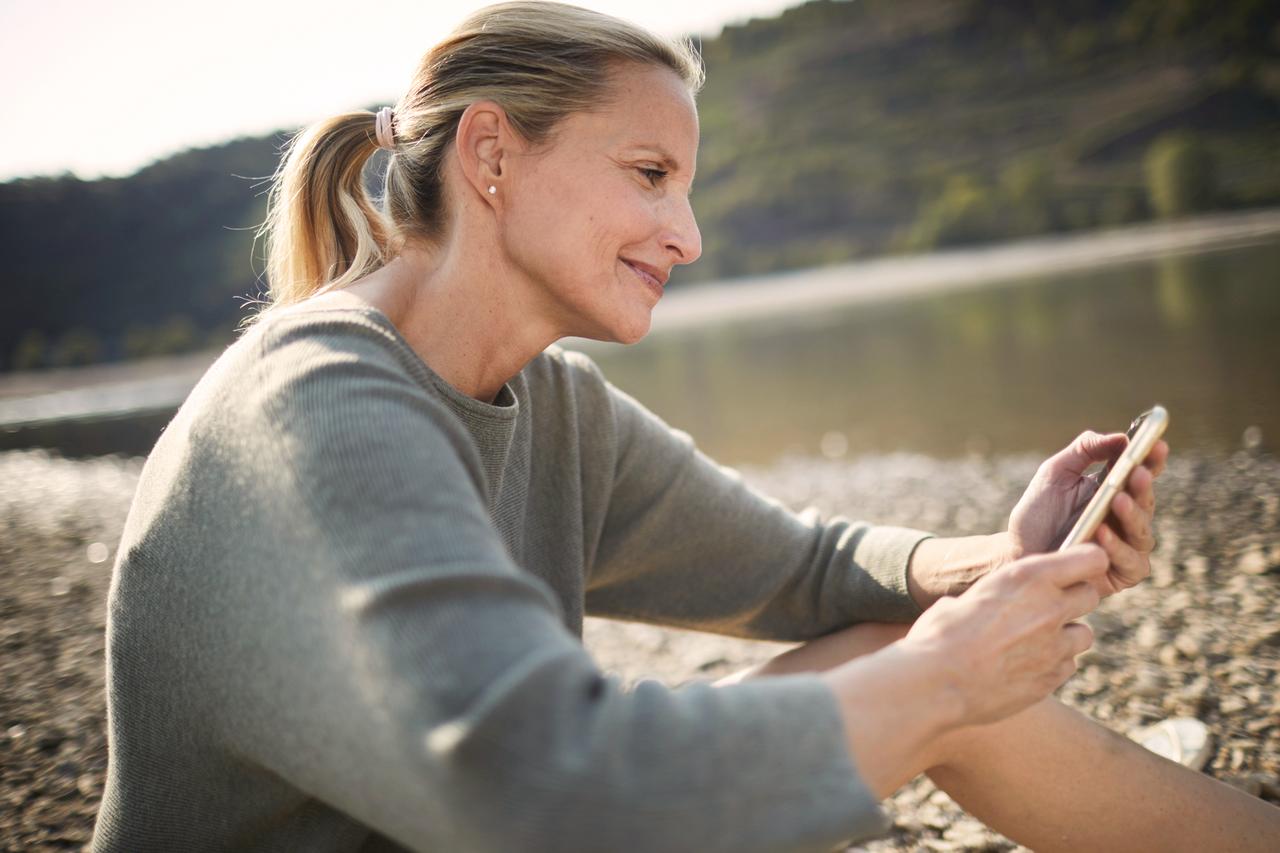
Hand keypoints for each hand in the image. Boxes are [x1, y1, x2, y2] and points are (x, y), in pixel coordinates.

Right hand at [900, 545, 1105, 726]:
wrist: (936, 683)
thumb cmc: (939, 635)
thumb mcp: (965, 598)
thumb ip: (990, 599)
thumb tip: (978, 607)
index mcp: (1027, 577)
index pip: (1091, 558)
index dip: (1086, 562)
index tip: (1073, 569)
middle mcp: (1050, 608)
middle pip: (1090, 595)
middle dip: (1073, 599)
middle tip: (1046, 608)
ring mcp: (1055, 646)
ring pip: (1084, 635)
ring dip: (1065, 635)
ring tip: (1033, 641)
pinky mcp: (1052, 678)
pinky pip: (1067, 665)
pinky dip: (1052, 665)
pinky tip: (1023, 666)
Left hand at [1007, 430, 1168, 597]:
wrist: (1017, 552)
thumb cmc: (1038, 513)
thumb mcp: (1056, 473)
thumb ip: (1084, 450)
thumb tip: (1120, 436)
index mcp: (1115, 490)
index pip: (1142, 472)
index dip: (1152, 459)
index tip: (1156, 443)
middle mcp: (1127, 518)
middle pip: (1146, 500)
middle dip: (1143, 485)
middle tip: (1137, 472)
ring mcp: (1126, 546)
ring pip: (1142, 531)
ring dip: (1132, 515)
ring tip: (1118, 500)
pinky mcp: (1121, 573)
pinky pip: (1130, 561)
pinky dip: (1117, 547)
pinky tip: (1101, 533)